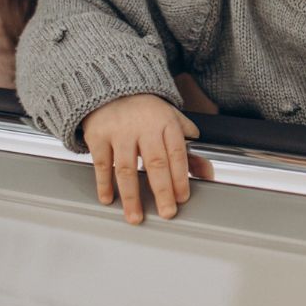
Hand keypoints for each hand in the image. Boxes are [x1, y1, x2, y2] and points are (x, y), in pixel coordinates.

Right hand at [81, 93, 208, 223]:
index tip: (182, 197)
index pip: (176, 153)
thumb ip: (189, 149)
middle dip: (162, 190)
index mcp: (166, 123)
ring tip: (136, 217)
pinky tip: (108, 199)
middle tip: (167, 212)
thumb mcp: (172, 123)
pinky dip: (104, 183)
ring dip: (131, 196)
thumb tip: (207, 173)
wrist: (113, 89)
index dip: (180, 177)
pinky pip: (102, 163)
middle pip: (155, 163)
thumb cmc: (148, 112)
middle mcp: (144, 126)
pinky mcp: (98, 135)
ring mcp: (120, 131)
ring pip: (127, 168)